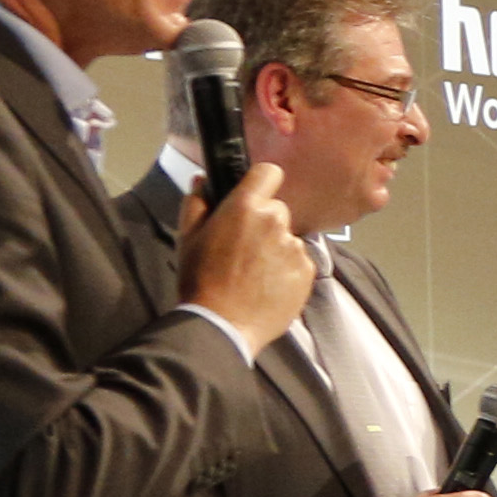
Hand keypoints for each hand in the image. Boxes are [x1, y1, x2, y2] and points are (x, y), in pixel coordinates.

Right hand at [179, 155, 311, 345]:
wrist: (223, 323)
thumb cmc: (200, 280)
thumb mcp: (187, 237)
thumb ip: (196, 202)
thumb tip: (202, 180)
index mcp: (245, 207)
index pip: (268, 172)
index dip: (260, 181)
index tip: (253, 194)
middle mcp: (276, 221)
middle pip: (276, 209)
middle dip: (262, 222)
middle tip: (242, 247)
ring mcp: (295, 246)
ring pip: (288, 237)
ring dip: (275, 248)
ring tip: (253, 272)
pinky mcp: (308, 270)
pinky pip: (299, 261)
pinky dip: (287, 269)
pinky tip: (266, 285)